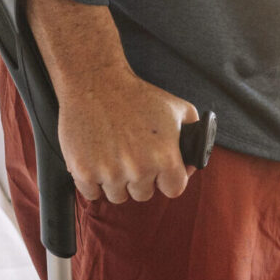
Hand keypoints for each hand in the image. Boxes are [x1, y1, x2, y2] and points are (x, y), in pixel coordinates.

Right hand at [25, 0, 197, 203]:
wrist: (95, 82)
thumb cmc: (137, 95)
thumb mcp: (178, 108)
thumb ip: (195, 135)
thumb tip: (193, 163)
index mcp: (166, 158)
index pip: (174, 190)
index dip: (167, 179)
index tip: (158, 170)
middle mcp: (139, 170)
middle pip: (143, 194)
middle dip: (140, 178)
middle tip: (131, 154)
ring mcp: (110, 173)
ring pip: (117, 196)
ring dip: (116, 182)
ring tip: (112, 154)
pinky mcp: (83, 172)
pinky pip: (92, 193)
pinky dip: (92, 182)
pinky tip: (95, 159)